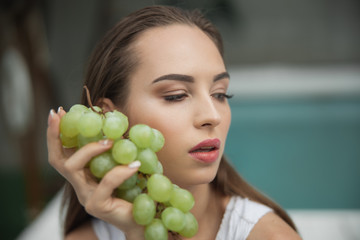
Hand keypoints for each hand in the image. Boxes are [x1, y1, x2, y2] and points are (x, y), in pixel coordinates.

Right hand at [47, 108, 144, 238]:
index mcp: (83, 175)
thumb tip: (118, 123)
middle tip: (61, 116)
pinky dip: (121, 171)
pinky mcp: (97, 206)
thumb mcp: (122, 165)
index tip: (57, 112)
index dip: (56, 134)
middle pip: (57, 161)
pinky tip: (136, 164)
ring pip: (73, 168)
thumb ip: (116, 150)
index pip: (63, 154)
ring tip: (110, 141)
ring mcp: (86, 196)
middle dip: (55, 136)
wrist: (143, 218)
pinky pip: (105, 183)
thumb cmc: (134, 190)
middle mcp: (80, 185)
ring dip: (90, 149)